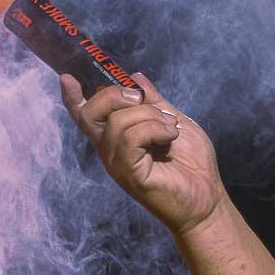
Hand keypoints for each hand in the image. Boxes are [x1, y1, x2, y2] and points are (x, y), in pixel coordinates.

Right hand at [60, 72, 225, 237]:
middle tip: (140, 99)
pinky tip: (170, 138)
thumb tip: (135, 77)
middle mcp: (109, 149)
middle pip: (90, 112)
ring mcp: (116, 162)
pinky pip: (131, 138)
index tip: (68, 77)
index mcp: (115, 136)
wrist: (207, 197)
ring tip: (171, 130)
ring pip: (118, 121)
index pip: (84, 114)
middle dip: (114, 95)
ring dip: (151, 116)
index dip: (72, 96)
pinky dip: (156, 129)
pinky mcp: (128, 172)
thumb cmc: (191, 164)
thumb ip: (153, 101)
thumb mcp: (172, 120)